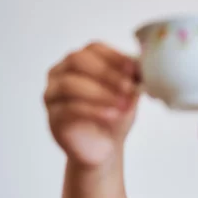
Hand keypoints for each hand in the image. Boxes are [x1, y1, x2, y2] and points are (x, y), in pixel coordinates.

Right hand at [44, 42, 140, 167]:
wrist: (104, 148)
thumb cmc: (115, 116)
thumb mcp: (129, 95)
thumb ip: (133, 78)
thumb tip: (145, 65)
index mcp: (80, 62)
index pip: (93, 48)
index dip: (115, 56)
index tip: (134, 69)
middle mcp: (60, 73)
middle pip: (77, 60)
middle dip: (107, 73)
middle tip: (128, 87)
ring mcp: (52, 94)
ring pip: (70, 84)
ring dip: (101, 93)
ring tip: (124, 105)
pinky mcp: (53, 117)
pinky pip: (69, 108)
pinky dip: (94, 110)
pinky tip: (112, 115)